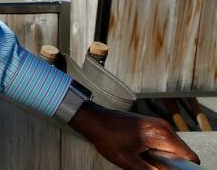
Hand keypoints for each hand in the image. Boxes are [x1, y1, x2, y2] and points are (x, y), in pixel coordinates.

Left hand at [70, 101, 199, 168]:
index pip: (189, 156)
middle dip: (173, 165)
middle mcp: (164, 127)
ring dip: (165, 158)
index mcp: (161, 135)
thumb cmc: (107, 137)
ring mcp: (159, 124)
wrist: (94, 119)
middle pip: (183, 153)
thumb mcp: (128, 161)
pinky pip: (165, 142)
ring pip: (174, 148)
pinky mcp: (153, 125)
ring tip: (147, 160)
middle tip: (154, 166)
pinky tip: (144, 153)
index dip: (186, 169)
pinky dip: (160, 151)